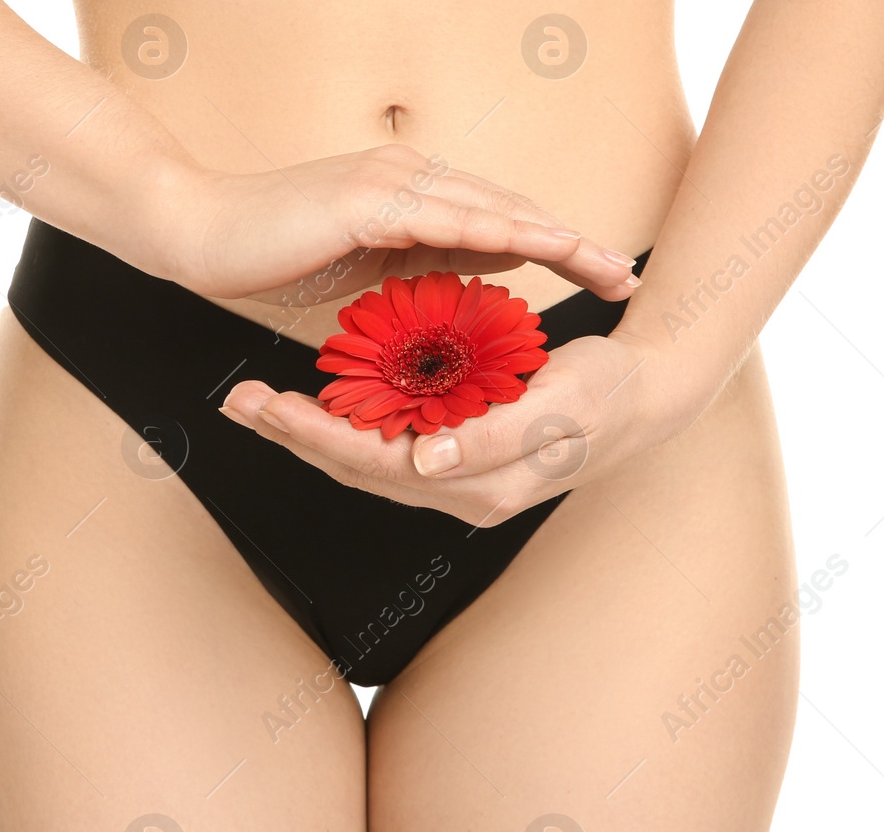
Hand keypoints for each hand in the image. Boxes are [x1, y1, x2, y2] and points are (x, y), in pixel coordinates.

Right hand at [162, 144, 639, 303]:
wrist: (197, 231)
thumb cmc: (271, 251)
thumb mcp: (361, 264)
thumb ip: (418, 259)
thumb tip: (474, 266)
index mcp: (409, 192)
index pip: (496, 219)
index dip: (552, 246)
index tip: (598, 275)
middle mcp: (409, 175)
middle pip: (509, 210)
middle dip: (574, 244)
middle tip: (626, 276)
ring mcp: (390, 182)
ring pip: (491, 210)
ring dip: (556, 237)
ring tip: (606, 265)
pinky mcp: (367, 200)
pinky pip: (447, 219)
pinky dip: (501, 232)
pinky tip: (543, 248)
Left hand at [219, 331, 668, 524]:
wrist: (646, 395)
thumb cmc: (608, 393)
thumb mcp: (560, 405)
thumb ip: (494, 437)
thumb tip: (425, 460)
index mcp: (478, 486)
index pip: (375, 464)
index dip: (316, 435)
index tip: (267, 402)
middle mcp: (457, 489)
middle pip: (354, 466)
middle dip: (292, 434)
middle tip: (236, 401)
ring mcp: (454, 473)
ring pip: (363, 456)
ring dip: (308, 429)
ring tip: (256, 401)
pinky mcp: (456, 449)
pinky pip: (387, 440)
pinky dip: (345, 420)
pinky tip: (316, 399)